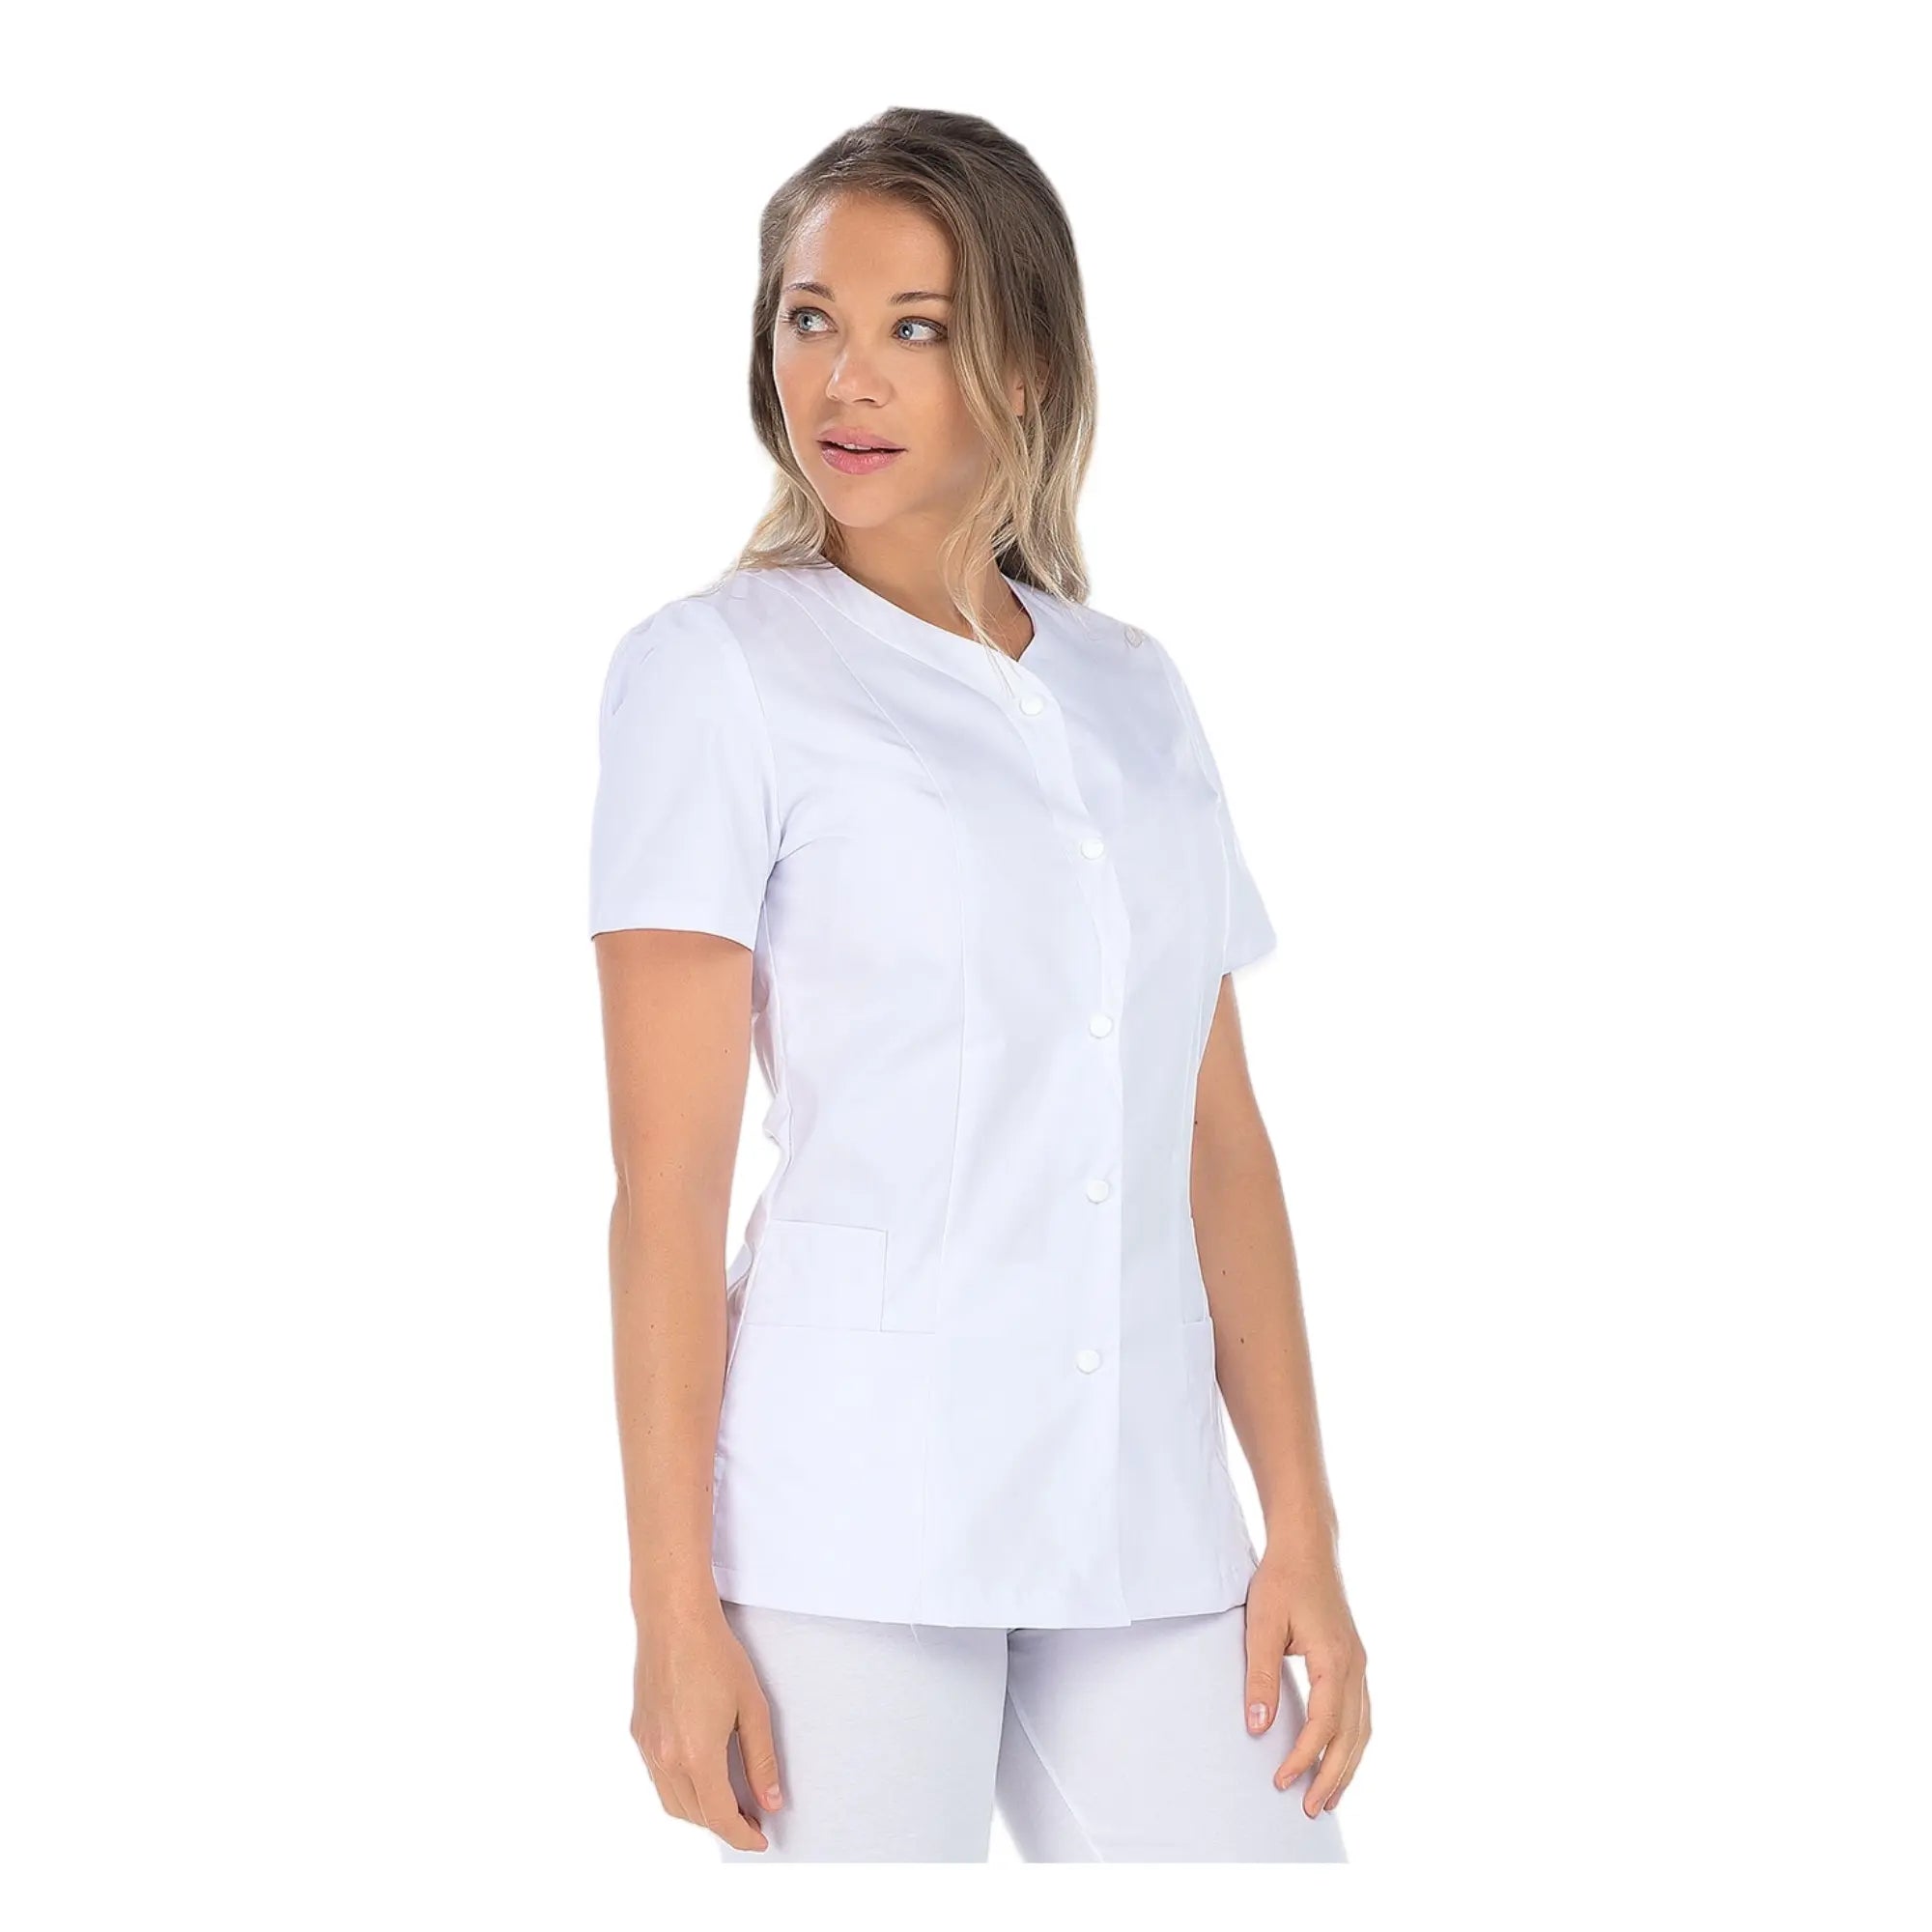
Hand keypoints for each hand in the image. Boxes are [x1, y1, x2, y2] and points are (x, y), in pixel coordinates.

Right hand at [631, 1600, 782, 1851]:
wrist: (674, 1620)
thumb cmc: (716, 1655)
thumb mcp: (752, 1707)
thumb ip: (761, 1760)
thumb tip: (770, 1800)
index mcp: (697, 1756)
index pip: (720, 1816)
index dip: (741, 1834)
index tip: (759, 1838)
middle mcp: (666, 1759)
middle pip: (695, 1815)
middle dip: (723, 1824)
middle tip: (751, 1817)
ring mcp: (648, 1747)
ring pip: (672, 1802)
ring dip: (699, 1811)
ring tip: (728, 1800)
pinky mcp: (638, 1733)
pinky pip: (658, 1778)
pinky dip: (680, 1789)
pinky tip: (699, 1773)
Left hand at [1242, 1548, 1370, 1816]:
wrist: (1308, 1546)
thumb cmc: (1282, 1580)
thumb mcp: (1262, 1624)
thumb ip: (1260, 1676)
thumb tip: (1257, 1727)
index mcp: (1335, 1660)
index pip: (1323, 1724)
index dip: (1304, 1757)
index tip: (1282, 1782)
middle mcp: (1356, 1667)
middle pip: (1351, 1736)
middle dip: (1333, 1776)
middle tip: (1312, 1810)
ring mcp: (1360, 1664)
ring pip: (1362, 1728)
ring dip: (1348, 1765)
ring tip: (1330, 1798)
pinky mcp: (1354, 1660)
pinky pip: (1361, 1713)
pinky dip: (1353, 1742)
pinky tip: (1340, 1756)